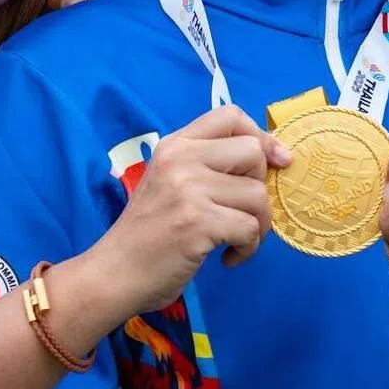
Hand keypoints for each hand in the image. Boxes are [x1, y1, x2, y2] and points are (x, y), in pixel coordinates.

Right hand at [96, 105, 291, 313]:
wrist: (114, 273)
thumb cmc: (149, 232)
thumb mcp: (170, 181)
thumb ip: (207, 164)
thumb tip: (272, 156)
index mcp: (175, 144)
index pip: (230, 115)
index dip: (261, 135)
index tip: (275, 161)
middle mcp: (181, 159)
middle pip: (253, 152)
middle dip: (261, 185)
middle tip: (243, 211)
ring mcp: (188, 189)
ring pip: (258, 194)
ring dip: (259, 225)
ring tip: (237, 240)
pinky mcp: (197, 222)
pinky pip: (250, 228)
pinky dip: (248, 248)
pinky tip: (229, 257)